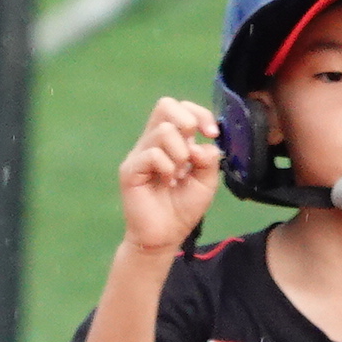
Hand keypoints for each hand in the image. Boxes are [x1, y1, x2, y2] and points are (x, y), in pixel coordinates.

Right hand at [118, 96, 222, 252]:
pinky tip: (167, 182)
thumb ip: (209, 159)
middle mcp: (153, 142)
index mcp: (171, 140)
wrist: (165, 236)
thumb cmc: (183, 208)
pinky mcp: (130, 170)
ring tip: (178, 175)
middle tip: (192, 150)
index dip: (199, 113)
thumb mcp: (206, 181)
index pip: (180, 108)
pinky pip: (152, 154)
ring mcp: (140, 154)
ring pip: (163, 131)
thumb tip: (202, 144)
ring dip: (180, 154)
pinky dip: (167, 167)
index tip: (211, 133)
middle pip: (165, 105)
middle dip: (187, 121)